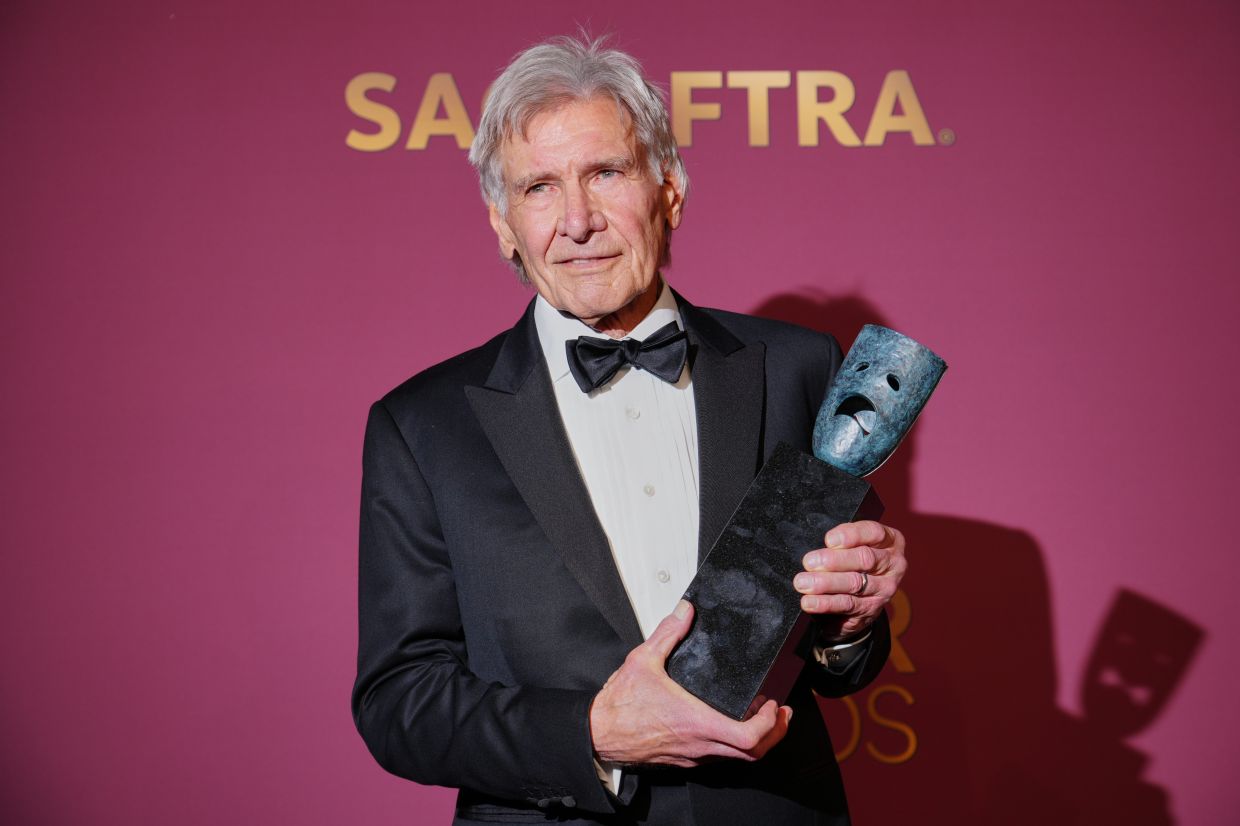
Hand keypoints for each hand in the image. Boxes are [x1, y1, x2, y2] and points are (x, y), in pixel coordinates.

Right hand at [589, 600, 791, 766]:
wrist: (597, 734)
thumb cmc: (619, 705)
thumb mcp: (643, 660)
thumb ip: (668, 633)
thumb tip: (685, 611)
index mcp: (696, 723)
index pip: (749, 737)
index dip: (770, 724)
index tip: (774, 705)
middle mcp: (699, 746)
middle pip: (753, 754)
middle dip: (775, 733)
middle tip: (781, 714)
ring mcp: (692, 757)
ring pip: (737, 759)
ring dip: (756, 741)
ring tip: (762, 718)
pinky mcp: (683, 761)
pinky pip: (719, 758)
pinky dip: (734, 745)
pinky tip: (730, 725)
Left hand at [795, 520, 906, 641]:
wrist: (861, 598)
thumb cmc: (852, 562)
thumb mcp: (852, 546)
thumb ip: (840, 544)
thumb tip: (816, 550)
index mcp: (890, 540)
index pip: (873, 532)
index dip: (851, 535)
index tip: (829, 540)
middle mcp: (893, 563)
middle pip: (864, 558)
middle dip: (833, 560)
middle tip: (809, 562)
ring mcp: (885, 587)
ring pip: (855, 583)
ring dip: (825, 583)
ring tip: (803, 582)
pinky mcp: (873, 608)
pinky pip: (848, 604)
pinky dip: (826, 603)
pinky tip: (810, 602)